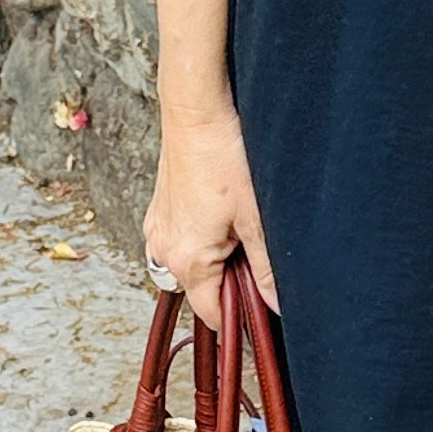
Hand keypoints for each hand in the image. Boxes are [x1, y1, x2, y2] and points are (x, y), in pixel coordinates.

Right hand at [144, 105, 279, 309]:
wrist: (195, 113)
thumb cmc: (223, 157)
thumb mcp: (256, 219)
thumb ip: (267, 269)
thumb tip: (276, 305)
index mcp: (188, 260)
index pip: (213, 316)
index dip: (241, 318)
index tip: (263, 308)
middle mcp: (164, 251)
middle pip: (202, 292)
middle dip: (231, 284)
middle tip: (257, 253)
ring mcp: (156, 231)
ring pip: (191, 267)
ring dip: (216, 262)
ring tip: (238, 231)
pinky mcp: (157, 214)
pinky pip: (179, 244)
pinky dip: (200, 242)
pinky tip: (219, 216)